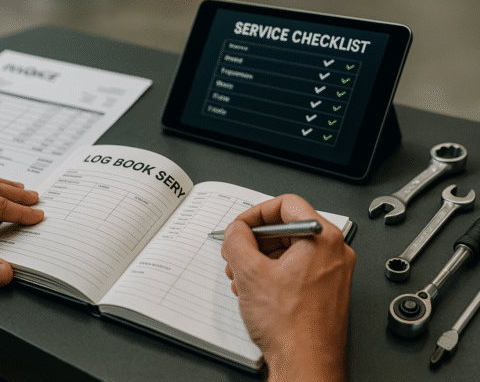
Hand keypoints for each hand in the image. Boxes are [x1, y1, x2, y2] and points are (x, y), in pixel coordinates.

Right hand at [221, 194, 355, 381]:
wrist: (307, 365)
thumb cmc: (292, 328)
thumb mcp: (250, 273)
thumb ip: (237, 240)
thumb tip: (235, 230)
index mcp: (323, 238)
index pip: (286, 204)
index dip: (256, 213)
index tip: (239, 226)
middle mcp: (334, 252)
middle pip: (287, 227)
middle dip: (254, 240)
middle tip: (236, 252)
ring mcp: (332, 272)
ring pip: (289, 250)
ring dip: (260, 258)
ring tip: (241, 276)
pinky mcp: (326, 290)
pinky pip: (296, 269)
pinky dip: (273, 273)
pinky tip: (254, 290)